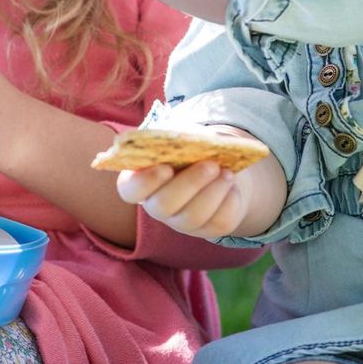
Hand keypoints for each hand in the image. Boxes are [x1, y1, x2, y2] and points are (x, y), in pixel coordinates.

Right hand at [115, 142, 258, 241]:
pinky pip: (218, 222)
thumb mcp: (179, 135)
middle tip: (210, 165)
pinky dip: (228, 201)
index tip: (165, 168)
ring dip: (212, 192)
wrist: (218, 163)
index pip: (130, 189)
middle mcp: (157, 205)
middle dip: (189, 184)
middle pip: (163, 205)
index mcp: (141, 180)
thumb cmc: (189, 145)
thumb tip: (182, 139)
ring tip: (227, 172)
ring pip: (192, 216)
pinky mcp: (209, 228)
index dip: (144, 182)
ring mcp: (182, 221)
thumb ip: (174, 137)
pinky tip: (232, 184)